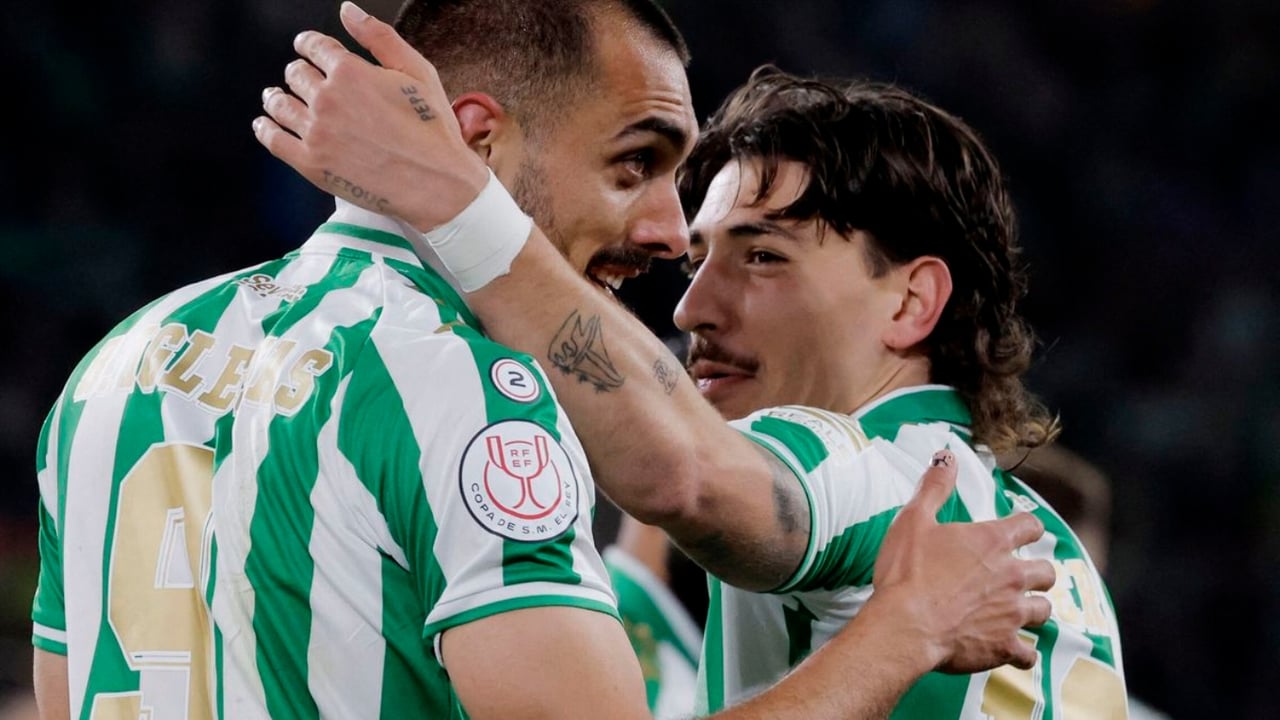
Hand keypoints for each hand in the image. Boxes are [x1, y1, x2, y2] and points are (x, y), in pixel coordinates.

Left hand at [253, 2, 486, 229]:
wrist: (437, 184)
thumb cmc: (433, 129)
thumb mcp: (417, 72)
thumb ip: (379, 37)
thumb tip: (348, 10)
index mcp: (350, 71)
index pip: (313, 46)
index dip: (308, 44)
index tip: (306, 48)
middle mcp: (326, 98)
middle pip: (295, 74)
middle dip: (298, 73)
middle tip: (301, 79)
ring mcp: (315, 132)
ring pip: (279, 104)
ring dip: (275, 97)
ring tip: (275, 98)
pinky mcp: (310, 163)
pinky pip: (273, 139)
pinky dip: (264, 128)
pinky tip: (264, 124)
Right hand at [870, 449, 1054, 673]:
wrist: (905, 624)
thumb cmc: (907, 572)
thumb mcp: (914, 520)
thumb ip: (935, 486)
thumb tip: (946, 456)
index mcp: (993, 542)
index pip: (1031, 526)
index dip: (1027, 527)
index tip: (1020, 532)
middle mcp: (1012, 575)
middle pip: (1046, 571)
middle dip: (1037, 572)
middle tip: (1019, 576)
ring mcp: (1012, 613)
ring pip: (1044, 611)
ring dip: (1033, 609)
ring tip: (1016, 611)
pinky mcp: (1004, 645)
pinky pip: (1029, 653)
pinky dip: (1022, 651)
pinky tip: (1011, 649)